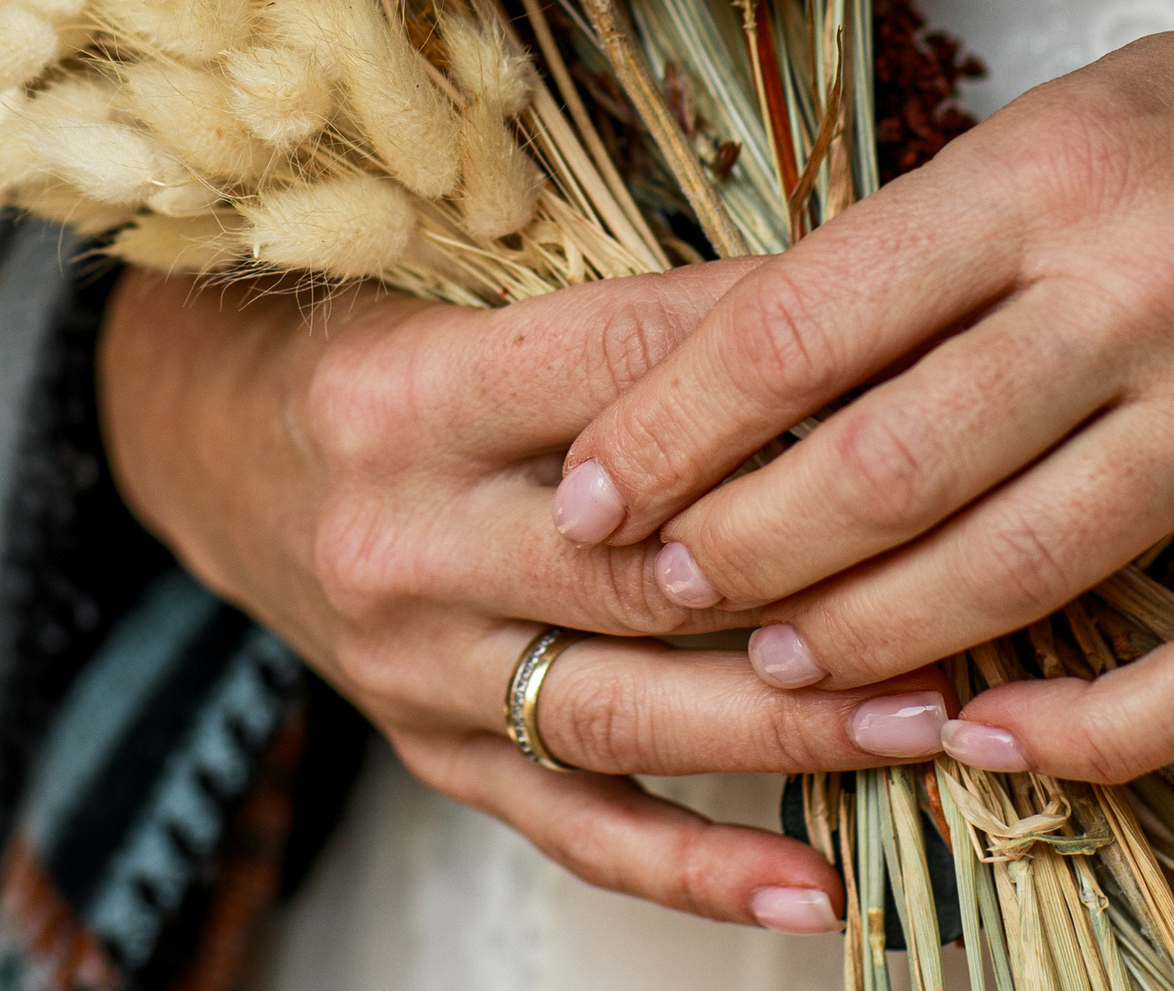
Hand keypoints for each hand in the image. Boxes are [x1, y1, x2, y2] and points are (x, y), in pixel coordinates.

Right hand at [98, 264, 951, 932]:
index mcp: (410, 389)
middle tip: (966, 580)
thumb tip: (819, 313)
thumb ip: (609, 315)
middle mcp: (402, 534)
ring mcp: (411, 661)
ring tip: (931, 722)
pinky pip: (572, 821)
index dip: (767, 364)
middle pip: (631, 569)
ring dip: (787, 726)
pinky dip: (695, 864)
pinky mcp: (426, 746)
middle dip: (804, 579)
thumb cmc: (361, 342)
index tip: (907, 357)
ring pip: (621, 708)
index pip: (621, 369)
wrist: (208, 446)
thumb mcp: (451, 288)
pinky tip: (817, 885)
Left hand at [553, 0, 1173, 782]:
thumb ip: (942, 236)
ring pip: (1021, 570)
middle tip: (652, 587)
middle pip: (889, 461)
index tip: (588, 485)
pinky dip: (1088, 728)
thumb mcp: (1084, 115)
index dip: (675, 424)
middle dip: (739, 548)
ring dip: (873, 638)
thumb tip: (767, 355)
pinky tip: (991, 739)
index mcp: (1055, 167)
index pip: (809, 318)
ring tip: (775, 656)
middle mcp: (1154, 281)